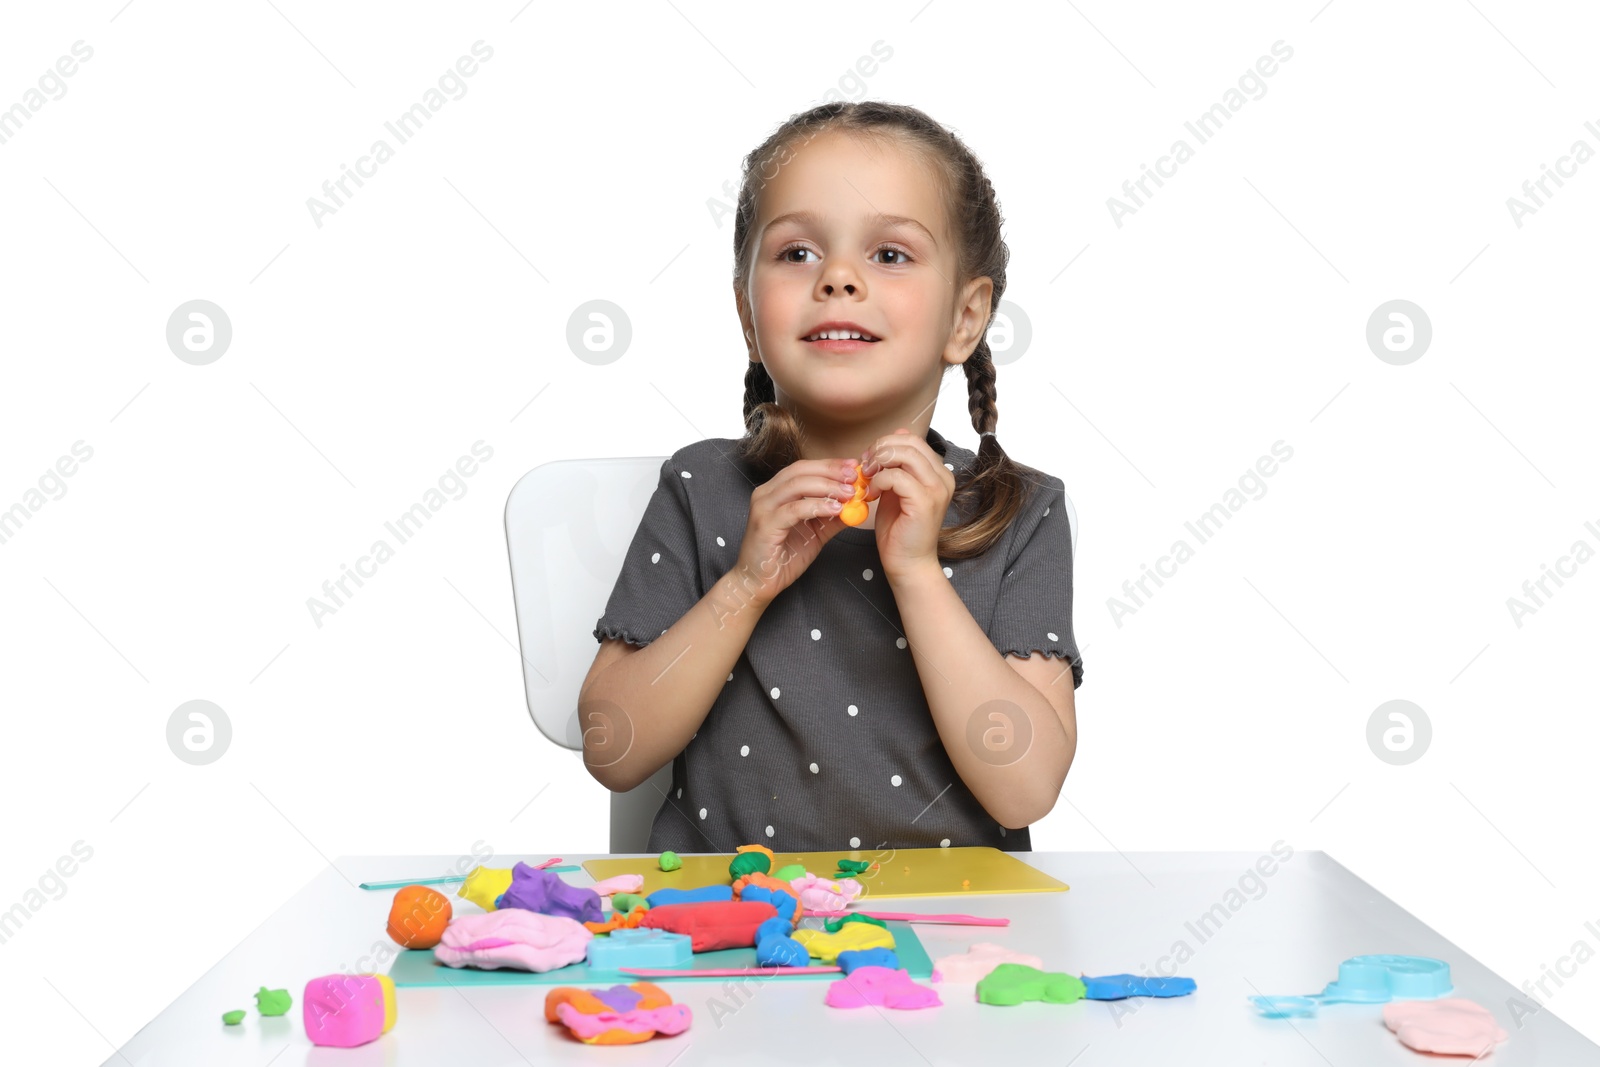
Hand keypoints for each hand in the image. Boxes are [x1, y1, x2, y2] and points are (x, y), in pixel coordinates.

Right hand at [733, 456, 860, 606]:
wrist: (758, 583)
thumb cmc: (782, 557)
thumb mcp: (815, 533)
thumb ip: (833, 517)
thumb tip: (857, 505)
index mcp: (775, 491)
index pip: (804, 468)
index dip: (830, 464)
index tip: (854, 466)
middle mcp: (765, 493)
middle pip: (800, 471)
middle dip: (831, 471)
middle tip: (855, 476)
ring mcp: (763, 507)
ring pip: (797, 485)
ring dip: (827, 486)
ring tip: (849, 493)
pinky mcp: (764, 524)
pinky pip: (794, 509)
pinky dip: (817, 506)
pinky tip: (835, 508)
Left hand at [860, 426, 953, 581]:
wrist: (907, 562)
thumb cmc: (899, 529)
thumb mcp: (895, 489)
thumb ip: (896, 465)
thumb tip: (895, 435)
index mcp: (938, 472)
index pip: (913, 440)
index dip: (887, 443)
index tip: (869, 459)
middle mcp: (943, 477)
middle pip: (910, 442)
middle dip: (881, 448)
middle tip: (865, 465)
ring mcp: (936, 489)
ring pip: (906, 454)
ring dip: (879, 462)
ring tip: (868, 478)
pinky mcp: (924, 502)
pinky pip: (898, 477)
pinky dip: (879, 481)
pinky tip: (872, 493)